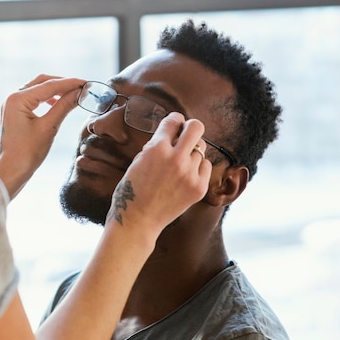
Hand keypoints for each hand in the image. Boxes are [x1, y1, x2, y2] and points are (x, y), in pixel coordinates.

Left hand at [0, 75, 83, 199]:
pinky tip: (57, 103)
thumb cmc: (27, 153)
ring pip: (37, 89)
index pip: (49, 85)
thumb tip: (80, 93)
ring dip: (55, 90)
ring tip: (73, 94)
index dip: (70, 83)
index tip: (86, 83)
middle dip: (62, 84)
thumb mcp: (49, 127)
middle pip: (42, 82)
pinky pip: (33, 98)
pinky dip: (46, 98)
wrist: (10, 172)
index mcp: (17, 99)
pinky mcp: (14, 112)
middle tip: (82, 88)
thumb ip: (64, 106)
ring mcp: (11, 104)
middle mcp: (12, 97)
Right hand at [106, 112, 211, 239]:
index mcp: (156, 148)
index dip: (174, 120)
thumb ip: (155, 146)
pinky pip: (206, 167)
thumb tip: (171, 134)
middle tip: (186, 134)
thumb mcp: (138, 161)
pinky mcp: (199, 188)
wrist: (138, 219)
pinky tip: (185, 176)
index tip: (176, 123)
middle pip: (196, 127)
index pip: (173, 121)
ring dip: (191, 154)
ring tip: (179, 165)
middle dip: (191, 127)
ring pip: (201, 150)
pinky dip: (197, 169)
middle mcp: (175, 158)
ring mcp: (189, 174)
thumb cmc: (133, 190)